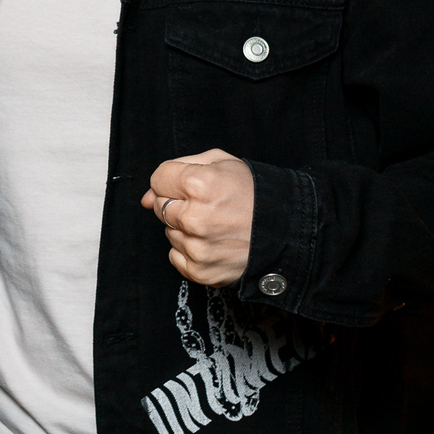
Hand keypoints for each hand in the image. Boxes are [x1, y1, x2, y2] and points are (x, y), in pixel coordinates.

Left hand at [141, 150, 253, 286]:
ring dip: (185, 227)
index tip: (194, 185)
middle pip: (160, 205)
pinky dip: (190, 249)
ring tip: (216, 224)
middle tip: (209, 205)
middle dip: (178, 202)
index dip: (175, 179)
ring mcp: (197, 247)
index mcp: (200, 185)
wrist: (288, 232)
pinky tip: (214, 242)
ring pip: (168, 231)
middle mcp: (195, 218)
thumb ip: (177, 169)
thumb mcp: (222, 162)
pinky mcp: (200, 270)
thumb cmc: (255, 195)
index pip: (159, 178)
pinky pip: (175, 255)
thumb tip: (145, 196)